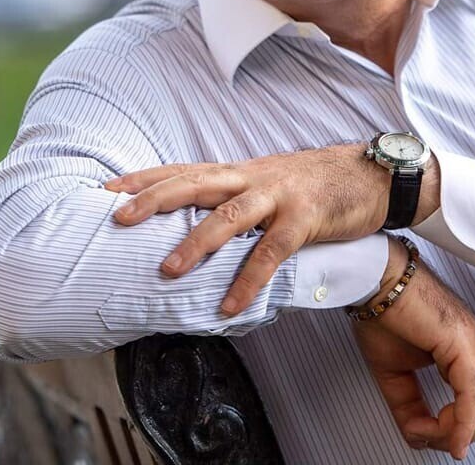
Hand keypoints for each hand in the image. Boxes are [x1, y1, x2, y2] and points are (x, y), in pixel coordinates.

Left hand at [107, 145, 428, 314]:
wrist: (370, 174)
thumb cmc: (312, 185)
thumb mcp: (264, 185)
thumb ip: (231, 200)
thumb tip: (190, 227)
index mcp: (236, 172)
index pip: (181, 170)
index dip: (143, 178)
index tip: (105, 189)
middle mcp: (250, 178)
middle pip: (193, 183)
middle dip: (153, 200)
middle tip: (117, 219)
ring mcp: (278, 196)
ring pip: (229, 215)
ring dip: (196, 243)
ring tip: (167, 271)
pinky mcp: (306, 217)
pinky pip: (273, 252)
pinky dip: (249, 279)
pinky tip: (229, 305)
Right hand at [353, 240, 474, 458]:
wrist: (377, 281)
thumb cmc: (384, 311)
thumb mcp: (394, 372)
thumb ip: (410, 406)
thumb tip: (419, 436)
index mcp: (465, 351)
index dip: (450, 428)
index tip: (419, 431)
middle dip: (456, 435)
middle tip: (427, 437)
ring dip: (454, 433)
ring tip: (424, 430)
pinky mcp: (465, 347)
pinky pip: (471, 399)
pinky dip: (459, 425)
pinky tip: (447, 436)